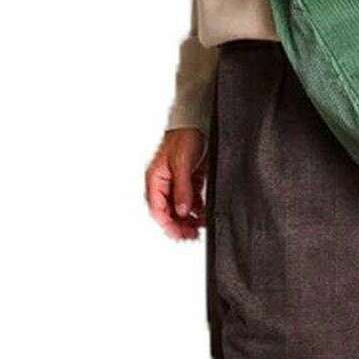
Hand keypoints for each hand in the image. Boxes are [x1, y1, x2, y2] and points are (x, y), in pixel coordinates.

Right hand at [145, 125, 208, 239]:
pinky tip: (203, 214)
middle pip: (168, 212)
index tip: (181, 235)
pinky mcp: (187, 180)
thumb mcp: (182, 164)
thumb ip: (182, 189)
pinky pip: (189, 200)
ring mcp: (175, 183)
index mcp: (155, 180)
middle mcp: (163, 184)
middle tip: (192, 236)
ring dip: (188, 219)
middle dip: (179, 226)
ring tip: (200, 228)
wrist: (195, 122)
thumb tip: (182, 211)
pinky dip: (196, 209)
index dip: (169, 225)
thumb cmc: (183, 137)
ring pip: (179, 208)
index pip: (158, 210)